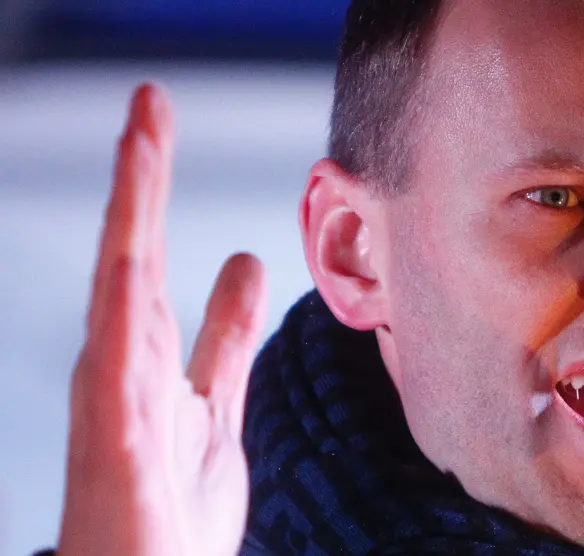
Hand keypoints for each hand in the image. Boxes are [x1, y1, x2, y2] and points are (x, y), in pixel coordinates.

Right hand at [56, 84, 266, 555]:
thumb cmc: (170, 509)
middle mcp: (123, 366)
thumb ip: (224, 338)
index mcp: (148, 355)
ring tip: (139, 139)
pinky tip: (132, 255)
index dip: (152, 190)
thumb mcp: (214, 405)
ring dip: (131, 211)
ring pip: (121, 286)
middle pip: (132, 253)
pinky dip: (122, 307)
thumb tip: (243, 263)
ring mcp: (114, 399)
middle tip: (149, 103)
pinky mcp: (115, 442)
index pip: (151, 256)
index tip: (158, 124)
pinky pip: (118, 364)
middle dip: (140, 177)